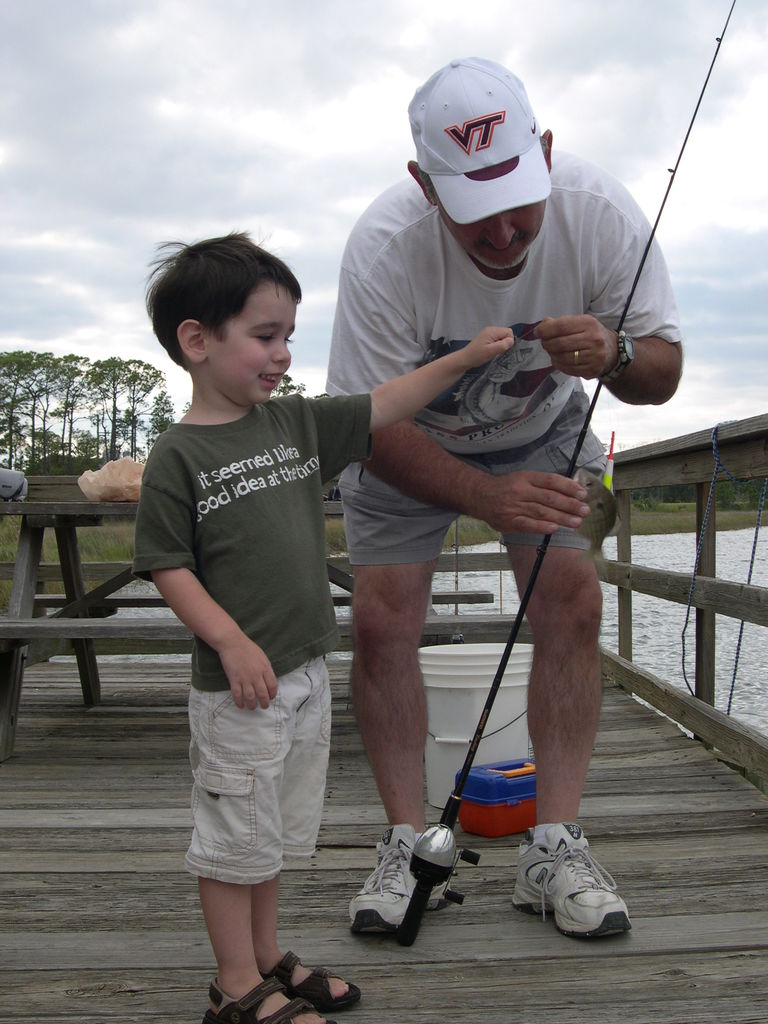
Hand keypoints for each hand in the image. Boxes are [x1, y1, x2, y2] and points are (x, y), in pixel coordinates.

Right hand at [218, 634, 277, 709]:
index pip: (272, 686)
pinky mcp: (234, 679)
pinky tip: (241, 705)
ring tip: (252, 707)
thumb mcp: (263, 657)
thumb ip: (266, 669)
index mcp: (265, 668)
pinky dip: (239, 702)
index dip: (272, 694)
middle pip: (262, 694)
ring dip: (252, 705)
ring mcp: (245, 678)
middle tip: (264, 706)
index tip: (271, 697)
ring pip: (250, 697)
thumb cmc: (248, 648)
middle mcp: (256, 675)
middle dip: (264, 703)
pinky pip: (237, 695)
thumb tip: (269, 681)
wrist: (233, 643)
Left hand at [459, 326, 514, 368]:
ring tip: (492, 351)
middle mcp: (491, 329)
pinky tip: (490, 350)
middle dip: (504, 343)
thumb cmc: (476, 355)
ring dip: (500, 345)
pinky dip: (496, 345)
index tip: (501, 349)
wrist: (465, 359)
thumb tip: (511, 341)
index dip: (508, 341)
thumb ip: (502, 345)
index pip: (509, 332)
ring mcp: (488, 333)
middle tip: (496, 351)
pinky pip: (497, 339)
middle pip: (506, 333)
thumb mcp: (490, 351)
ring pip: (502, 337)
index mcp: (492, 331)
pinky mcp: (487, 337)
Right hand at [469, 469, 589, 534]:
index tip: (583, 494)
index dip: (568, 487)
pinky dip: (542, 527)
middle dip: (570, 505)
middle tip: (585, 510)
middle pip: (549, 498)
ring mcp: (514, 507)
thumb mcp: (523, 478)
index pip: (551, 481)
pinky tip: (555, 528)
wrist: (480, 496)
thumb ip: (543, 484)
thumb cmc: (507, 487)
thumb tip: (570, 490)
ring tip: (577, 522)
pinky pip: (527, 524)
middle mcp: (520, 491)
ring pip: (541, 512)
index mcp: (526, 477)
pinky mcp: (509, 521)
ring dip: (561, 518)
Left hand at [535, 315, 615, 378]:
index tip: (537, 333)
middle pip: (560, 344)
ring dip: (552, 355)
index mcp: (589, 323)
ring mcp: (594, 356)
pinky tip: (559, 360)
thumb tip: (542, 326)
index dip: (545, 330)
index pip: (561, 326)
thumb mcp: (580, 323)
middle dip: (547, 344)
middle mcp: (593, 339)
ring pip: (563, 358)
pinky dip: (559, 365)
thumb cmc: (592, 335)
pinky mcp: (592, 370)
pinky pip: (568, 369)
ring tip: (552, 352)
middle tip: (545, 343)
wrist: (612, 351)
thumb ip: (561, 323)